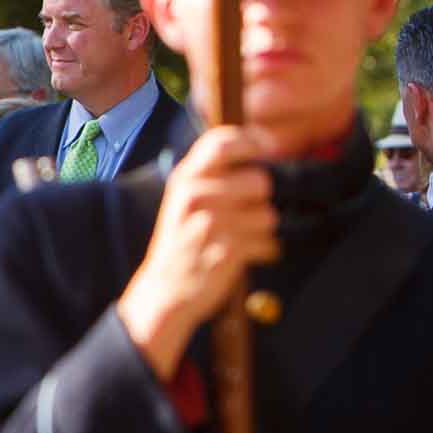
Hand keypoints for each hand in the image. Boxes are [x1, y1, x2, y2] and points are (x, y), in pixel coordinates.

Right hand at [116, 127, 279, 381]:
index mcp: (184, 178)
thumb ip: (213, 172)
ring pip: (268, 214)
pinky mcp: (225, 250)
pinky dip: (262, 252)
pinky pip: (268, 242)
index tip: (266, 151)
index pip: (222, 142)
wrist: (164, 291)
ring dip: (261, 229)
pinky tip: (239, 256)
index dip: (252, 142)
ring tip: (236, 238)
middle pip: (259, 180)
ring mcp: (209, 223)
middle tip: (240, 214)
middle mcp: (194, 195)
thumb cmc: (183, 240)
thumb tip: (263, 145)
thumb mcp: (185, 199)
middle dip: (259, 199)